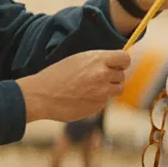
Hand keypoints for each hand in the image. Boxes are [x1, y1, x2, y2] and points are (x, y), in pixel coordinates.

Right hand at [16, 50, 130, 122]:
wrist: (42, 95)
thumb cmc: (57, 74)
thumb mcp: (79, 59)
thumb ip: (99, 61)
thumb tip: (115, 64)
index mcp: (98, 59)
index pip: (125, 58)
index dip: (122, 62)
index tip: (117, 65)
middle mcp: (102, 75)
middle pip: (122, 76)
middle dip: (113, 77)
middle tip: (98, 78)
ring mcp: (101, 93)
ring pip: (117, 90)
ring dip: (109, 89)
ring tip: (92, 88)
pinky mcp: (97, 107)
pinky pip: (105, 102)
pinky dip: (98, 100)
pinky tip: (83, 97)